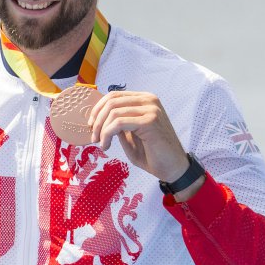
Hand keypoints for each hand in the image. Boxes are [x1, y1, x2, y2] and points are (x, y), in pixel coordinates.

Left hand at [88, 91, 202, 200]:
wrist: (173, 169)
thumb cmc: (153, 154)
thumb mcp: (130, 135)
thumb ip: (118, 123)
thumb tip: (98, 117)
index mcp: (144, 100)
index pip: (114, 95)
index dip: (98, 109)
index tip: (91, 125)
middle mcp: (149, 100)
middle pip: (112, 101)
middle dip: (97, 120)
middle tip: (93, 137)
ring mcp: (151, 109)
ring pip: (113, 112)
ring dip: (101, 129)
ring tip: (101, 144)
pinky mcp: (150, 121)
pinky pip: (119, 123)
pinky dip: (107, 134)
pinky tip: (107, 146)